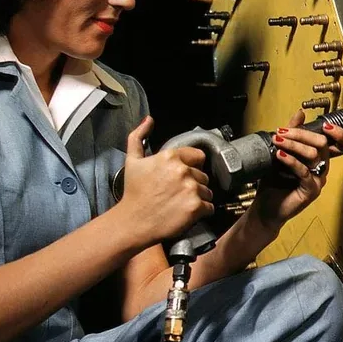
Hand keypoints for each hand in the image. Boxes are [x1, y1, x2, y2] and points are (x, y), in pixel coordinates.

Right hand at [120, 116, 214, 244]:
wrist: (133, 222)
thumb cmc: (133, 192)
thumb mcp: (132, 161)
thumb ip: (139, 137)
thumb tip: (148, 120)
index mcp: (171, 157)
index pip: (198, 156)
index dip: (191, 167)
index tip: (182, 177)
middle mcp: (183, 170)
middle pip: (203, 175)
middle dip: (194, 184)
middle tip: (178, 193)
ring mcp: (191, 189)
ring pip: (207, 191)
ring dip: (198, 198)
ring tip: (181, 204)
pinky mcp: (196, 207)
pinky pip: (210, 207)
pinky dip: (202, 211)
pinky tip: (186, 213)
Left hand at [250, 110, 342, 230]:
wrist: (266, 208)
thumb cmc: (274, 182)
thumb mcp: (281, 152)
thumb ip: (291, 133)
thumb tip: (300, 113)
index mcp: (319, 159)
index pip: (339, 144)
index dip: (338, 133)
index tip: (324, 124)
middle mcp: (322, 168)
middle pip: (322, 144)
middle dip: (301, 134)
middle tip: (282, 132)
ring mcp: (318, 180)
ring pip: (314, 155)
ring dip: (293, 145)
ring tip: (277, 141)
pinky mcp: (311, 191)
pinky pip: (304, 171)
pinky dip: (291, 161)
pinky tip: (279, 155)